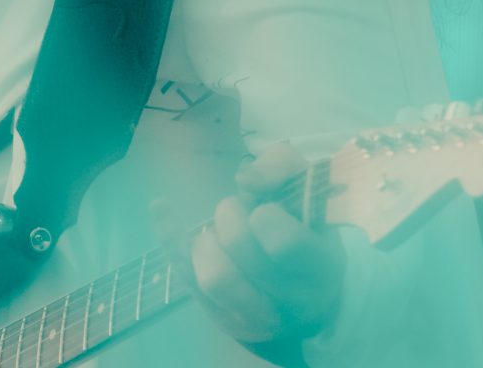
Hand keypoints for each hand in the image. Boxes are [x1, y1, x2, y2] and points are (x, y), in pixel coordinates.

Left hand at [159, 143, 345, 343]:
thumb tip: (244, 179)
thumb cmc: (308, 234)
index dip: (267, 215)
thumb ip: (284, 166)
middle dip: (232, 215)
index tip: (268, 209)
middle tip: (244, 213)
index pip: (284, 242)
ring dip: (210, 238)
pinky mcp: (220, 316)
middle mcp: (290, 300)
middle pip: (239, 246)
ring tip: (225, 234)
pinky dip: (170, 235)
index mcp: (321, 267)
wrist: (308, 302)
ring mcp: (253, 317)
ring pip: (212, 274)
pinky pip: (183, 273)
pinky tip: (162, 206)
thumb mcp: (314, 195)